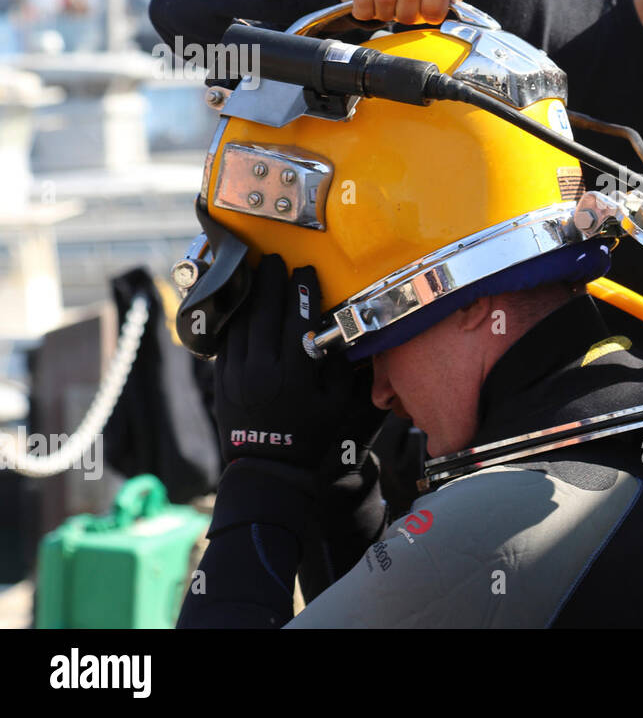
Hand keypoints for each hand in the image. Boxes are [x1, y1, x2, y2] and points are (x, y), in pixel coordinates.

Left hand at [216, 255, 382, 474]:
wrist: (268, 464)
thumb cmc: (309, 434)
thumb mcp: (336, 404)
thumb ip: (338, 367)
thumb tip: (338, 334)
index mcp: (294, 374)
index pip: (298, 320)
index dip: (302, 291)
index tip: (306, 272)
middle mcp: (263, 369)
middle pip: (266, 313)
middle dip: (271, 281)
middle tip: (275, 259)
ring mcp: (238, 373)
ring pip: (242, 322)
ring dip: (249, 293)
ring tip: (255, 271)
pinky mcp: (223, 378)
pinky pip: (227, 339)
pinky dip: (234, 317)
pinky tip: (240, 302)